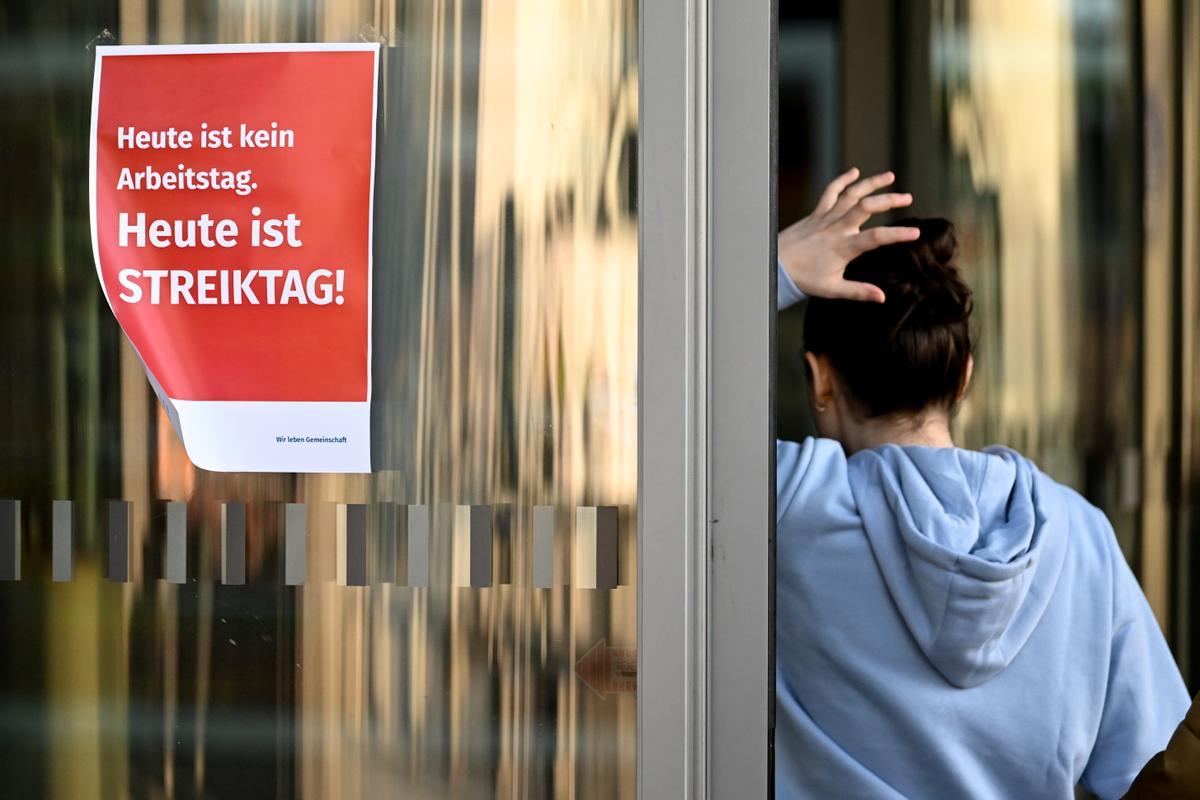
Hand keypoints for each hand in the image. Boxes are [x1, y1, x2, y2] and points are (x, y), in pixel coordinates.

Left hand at [778, 168, 919, 302]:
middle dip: (889, 200)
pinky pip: (830, 192)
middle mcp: (837, 228)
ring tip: (890, 176)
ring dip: (871, 183)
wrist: (776, 265)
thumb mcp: (832, 289)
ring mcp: (826, 217)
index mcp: (844, 247)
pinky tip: (855, 172)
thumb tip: (882, 297)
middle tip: (908, 198)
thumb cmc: (804, 279)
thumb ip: (858, 291)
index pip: (876, 238)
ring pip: (851, 194)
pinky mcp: (816, 213)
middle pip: (866, 207)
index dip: (897, 234)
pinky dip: (842, 180)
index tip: (916, 233)